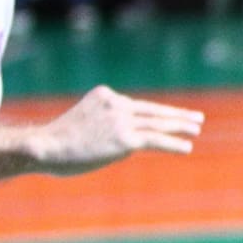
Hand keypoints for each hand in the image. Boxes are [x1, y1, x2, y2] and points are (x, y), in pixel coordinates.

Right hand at [29, 86, 203, 175]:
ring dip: (181, 127)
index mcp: (105, 95)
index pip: (137, 106)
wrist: (45, 146)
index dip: (157, 113)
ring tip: (197, 129)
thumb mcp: (83, 121)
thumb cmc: (57, 141)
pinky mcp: (125, 139)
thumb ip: (104, 124)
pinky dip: (173, 144)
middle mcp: (117, 104)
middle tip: (197, 118)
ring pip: (159, 123)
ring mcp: (122, 120)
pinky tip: (187, 147)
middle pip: (153, 110)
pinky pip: (156, 140)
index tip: (172, 115)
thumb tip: (124, 141)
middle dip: (177, 115)